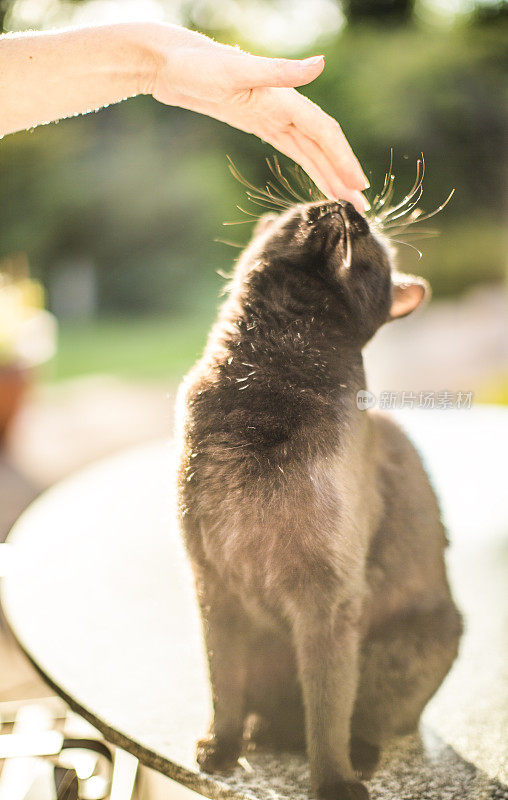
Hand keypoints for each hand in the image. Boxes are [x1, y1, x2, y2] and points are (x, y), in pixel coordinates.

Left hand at [147, 27, 368, 211]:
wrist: (171, 64)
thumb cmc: (198, 66)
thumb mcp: (236, 70)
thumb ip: (280, 71)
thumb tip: (320, 64)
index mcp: (284, 98)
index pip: (323, 132)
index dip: (342, 158)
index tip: (357, 184)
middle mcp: (286, 107)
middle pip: (324, 145)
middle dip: (344, 174)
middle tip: (361, 206)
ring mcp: (275, 117)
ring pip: (313, 151)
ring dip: (332, 176)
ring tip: (349, 201)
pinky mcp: (263, 125)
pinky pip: (296, 150)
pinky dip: (312, 167)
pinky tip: (322, 182)